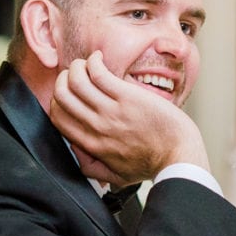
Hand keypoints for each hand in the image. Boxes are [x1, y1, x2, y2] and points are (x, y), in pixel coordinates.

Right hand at [49, 51, 209, 185]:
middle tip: (75, 74)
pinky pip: (99, 74)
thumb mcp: (117, 176)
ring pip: (76, 81)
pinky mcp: (128, 97)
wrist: (178, 156)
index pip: (58, 117)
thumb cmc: (153, 164)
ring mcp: (112, 111)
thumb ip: (93, 169)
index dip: (57, 100)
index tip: (67, 92)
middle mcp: (97, 127)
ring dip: (77, 67)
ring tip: (86, 64)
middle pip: (62, 96)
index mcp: (92, 144)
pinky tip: (98, 59)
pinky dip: (93, 62)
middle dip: (63, 80)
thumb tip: (75, 153)